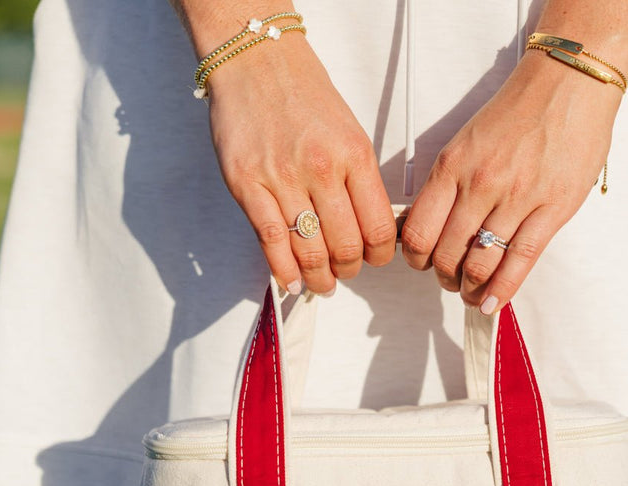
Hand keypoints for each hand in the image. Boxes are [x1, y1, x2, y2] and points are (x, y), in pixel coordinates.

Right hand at [206, 35, 396, 293]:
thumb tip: (371, 227)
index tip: (373, 259)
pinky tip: (292, 281)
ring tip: (321, 283)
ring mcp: (282, 178)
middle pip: (345, 246)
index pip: (378, 226)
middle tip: (344, 271)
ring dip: (319, 277)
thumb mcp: (349, 132)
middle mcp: (321, 169)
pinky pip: (271, 241)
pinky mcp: (248, 185)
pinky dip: (284, 270)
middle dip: (348, 269)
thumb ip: (360, 181)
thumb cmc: (303, 96)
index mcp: (354, 155)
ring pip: (309, 250)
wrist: (256, 59)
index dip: (379, 255)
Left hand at [401, 50, 622, 311]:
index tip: (423, 264)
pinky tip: (492, 304)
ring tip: (473, 292)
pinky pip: (519, 261)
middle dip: (444, 278)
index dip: (416, 260)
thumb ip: (448, 184)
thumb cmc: (519, 110)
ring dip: (471, 288)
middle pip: (446, 255)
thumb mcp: (467, 141)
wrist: (570, 80)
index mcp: (453, 165)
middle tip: (451, 281)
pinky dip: (502, 290)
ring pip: (480, 264)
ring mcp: (517, 197)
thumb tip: (429, 225)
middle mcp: (480, 183)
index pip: (418, 232)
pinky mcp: (552, 208)